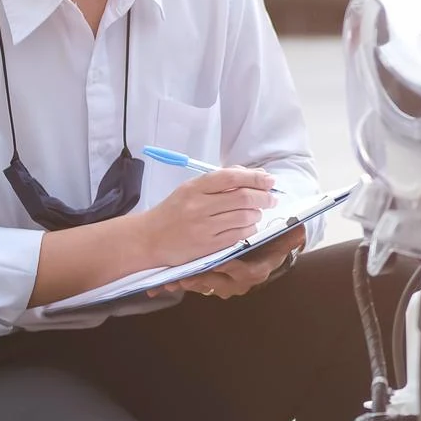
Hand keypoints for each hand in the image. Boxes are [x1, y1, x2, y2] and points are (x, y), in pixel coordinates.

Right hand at [135, 166, 275, 267]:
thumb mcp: (190, 189)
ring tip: (257, 212)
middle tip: (271, 198)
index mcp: (194, 188)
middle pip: (242, 198)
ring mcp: (204, 228)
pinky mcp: (208, 246)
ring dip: (257, 214)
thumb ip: (220, 181)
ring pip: (244, 217)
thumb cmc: (173, 211)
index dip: (255, 177)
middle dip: (264, 197)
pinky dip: (250, 229)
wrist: (148, 239)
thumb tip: (255, 174)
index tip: (269, 180)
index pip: (231, 177)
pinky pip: (239, 235)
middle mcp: (199, 206)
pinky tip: (249, 226)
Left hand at [156, 225, 305, 300]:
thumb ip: (289, 237)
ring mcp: (223, 286)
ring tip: (168, 283)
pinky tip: (163, 284)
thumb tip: (300, 230)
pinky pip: (193, 285)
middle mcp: (238, 284)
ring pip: (202, 287)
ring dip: (185, 284)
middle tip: (182, 277)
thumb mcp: (281, 241)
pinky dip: (179, 283)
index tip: (213, 263)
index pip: (240, 272)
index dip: (226, 269)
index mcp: (255, 272)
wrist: (264, 255)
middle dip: (198, 280)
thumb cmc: (270, 246)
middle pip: (216, 284)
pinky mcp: (210, 284)